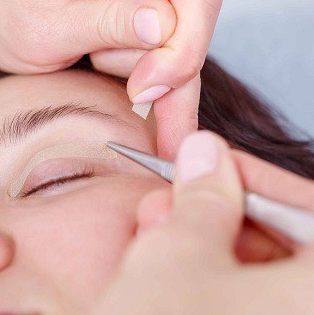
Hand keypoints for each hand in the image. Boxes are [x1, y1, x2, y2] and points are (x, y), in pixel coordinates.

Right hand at [93, 131, 313, 314]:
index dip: (249, 176)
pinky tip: (159, 267)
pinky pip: (240, 298)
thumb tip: (205, 150)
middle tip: (167, 200)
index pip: (304, 208)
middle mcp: (307, 306)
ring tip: (152, 232)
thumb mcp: (178, 254)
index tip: (209, 161)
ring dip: (201, 243)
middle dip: (215, 212)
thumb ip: (201, 194)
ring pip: (254, 270)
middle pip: (279, 239)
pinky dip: (204, 277)